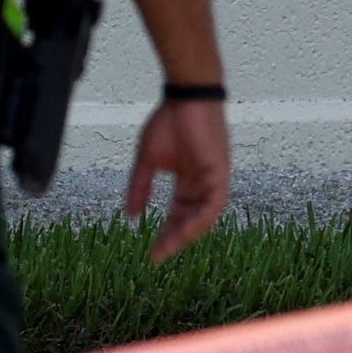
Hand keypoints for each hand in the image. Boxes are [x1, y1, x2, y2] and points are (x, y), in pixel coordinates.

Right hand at [123, 97, 229, 261]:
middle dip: (174, 239)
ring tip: (169, 247)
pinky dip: (201, 219)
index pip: (178, 214)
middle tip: (157, 256)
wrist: (186, 96)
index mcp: (188, 181)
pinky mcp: (220, 172)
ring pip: (204, 217)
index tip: (151, 252)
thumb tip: (131, 216)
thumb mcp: (148, 160)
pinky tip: (186, 231)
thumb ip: (140, 187)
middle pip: (191, 220)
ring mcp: (214, 179)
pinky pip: (214, 204)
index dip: (165, 233)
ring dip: (187, 234)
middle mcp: (203, 184)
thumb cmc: (169, 121)